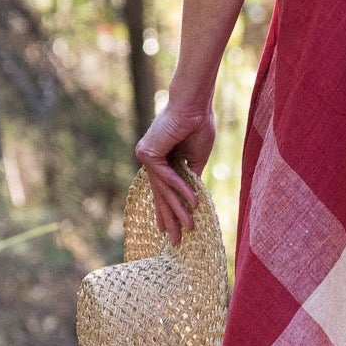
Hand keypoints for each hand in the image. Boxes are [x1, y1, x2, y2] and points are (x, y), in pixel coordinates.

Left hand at [135, 101, 215, 244]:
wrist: (195, 106)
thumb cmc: (198, 125)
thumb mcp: (197, 158)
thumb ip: (191, 177)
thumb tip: (192, 199)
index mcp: (160, 160)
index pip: (161, 190)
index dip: (166, 210)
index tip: (168, 230)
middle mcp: (149, 159)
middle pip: (159, 194)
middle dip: (170, 218)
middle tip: (177, 240)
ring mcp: (146, 156)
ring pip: (163, 190)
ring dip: (177, 210)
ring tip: (189, 228)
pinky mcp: (147, 153)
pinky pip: (166, 178)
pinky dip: (180, 189)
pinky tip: (192, 202)